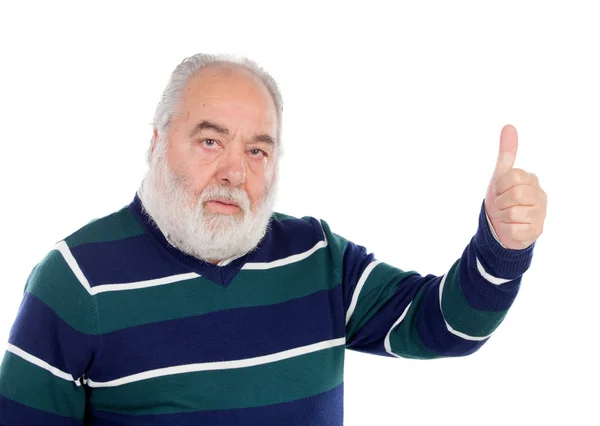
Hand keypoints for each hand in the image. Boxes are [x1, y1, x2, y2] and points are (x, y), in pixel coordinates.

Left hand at [484, 125, 546, 249]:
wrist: (500, 226)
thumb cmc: (502, 198)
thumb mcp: (501, 175)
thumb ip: (506, 153)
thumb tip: (509, 126)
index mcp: (531, 180)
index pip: (511, 177)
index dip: (499, 186)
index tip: (499, 191)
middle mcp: (540, 196)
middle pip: (514, 194)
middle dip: (500, 201)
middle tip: (502, 205)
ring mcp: (540, 215)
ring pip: (513, 213)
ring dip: (502, 216)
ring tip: (506, 216)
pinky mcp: (535, 232)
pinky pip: (513, 229)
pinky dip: (506, 229)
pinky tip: (511, 227)